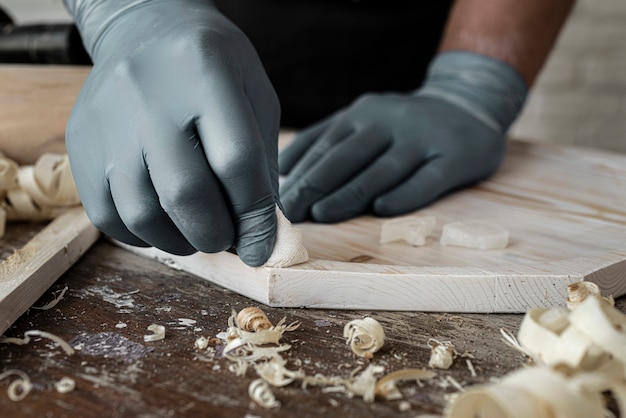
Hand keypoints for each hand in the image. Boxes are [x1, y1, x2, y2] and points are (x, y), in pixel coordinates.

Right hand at [64, 0, 279, 265]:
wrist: (144, 27)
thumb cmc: (212, 66)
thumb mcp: (253, 95)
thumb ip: (261, 161)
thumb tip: (261, 231)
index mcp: (205, 73)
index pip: (237, 162)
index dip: (256, 219)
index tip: (261, 248)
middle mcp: (149, 95)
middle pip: (184, 193)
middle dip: (214, 234)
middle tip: (227, 239)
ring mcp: (107, 119)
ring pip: (141, 212)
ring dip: (178, 241)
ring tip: (196, 233)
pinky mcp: (80, 141)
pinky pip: (106, 214)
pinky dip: (141, 234)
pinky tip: (162, 223)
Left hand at [279, 51, 526, 222]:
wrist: (469, 105)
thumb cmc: (403, 124)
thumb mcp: (364, 118)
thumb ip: (326, 137)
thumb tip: (284, 166)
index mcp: (363, 113)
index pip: (326, 145)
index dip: (301, 174)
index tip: (278, 200)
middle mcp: (390, 122)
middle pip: (348, 157)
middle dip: (315, 185)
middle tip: (291, 212)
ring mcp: (423, 139)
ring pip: (382, 170)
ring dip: (350, 193)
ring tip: (322, 214)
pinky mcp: (453, 158)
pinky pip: (426, 180)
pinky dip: (404, 196)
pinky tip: (381, 211)